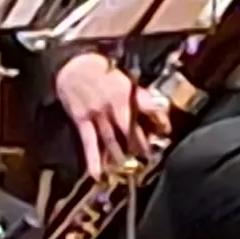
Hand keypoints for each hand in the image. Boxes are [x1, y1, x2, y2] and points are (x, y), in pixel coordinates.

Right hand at [53, 50, 165, 179]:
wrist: (73, 64)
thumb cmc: (102, 70)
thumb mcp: (126, 78)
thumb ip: (141, 96)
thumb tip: (158, 109)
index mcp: (127, 92)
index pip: (149, 109)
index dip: (160, 121)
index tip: (166, 131)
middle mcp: (113, 105)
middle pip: (130, 131)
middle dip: (140, 146)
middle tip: (148, 159)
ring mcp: (96, 114)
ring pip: (111, 140)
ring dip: (120, 157)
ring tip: (129, 170)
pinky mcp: (81, 120)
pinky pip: (88, 142)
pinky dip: (93, 159)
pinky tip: (97, 173)